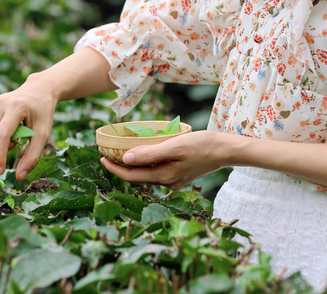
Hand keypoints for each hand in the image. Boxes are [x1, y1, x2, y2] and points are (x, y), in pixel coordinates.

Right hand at [0, 75, 56, 180]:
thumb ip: (32, 156)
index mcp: (16, 107)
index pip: (1, 136)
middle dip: (1, 148)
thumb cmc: (42, 114)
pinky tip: (4, 124)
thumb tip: (19, 177)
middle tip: (18, 139)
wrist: (37, 91)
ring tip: (12, 130)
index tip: (0, 171)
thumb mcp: (43, 135)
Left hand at [100, 130, 231, 189]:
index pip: (131, 175)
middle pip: (137, 176)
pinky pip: (156, 169)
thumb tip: (125, 159)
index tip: (100, 157)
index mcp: (163, 176)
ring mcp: (174, 179)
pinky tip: (144, 152)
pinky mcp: (180, 174)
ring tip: (121, 151)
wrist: (226, 150)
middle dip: (120, 167)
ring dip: (133, 164)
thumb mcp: (174, 146)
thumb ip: (149, 154)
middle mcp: (167, 182)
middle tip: (106, 154)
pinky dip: (146, 162)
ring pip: (146, 173)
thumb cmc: (202, 145)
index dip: (113, 168)